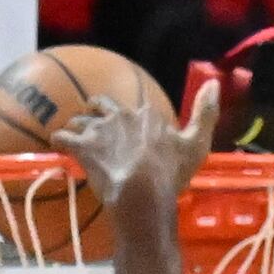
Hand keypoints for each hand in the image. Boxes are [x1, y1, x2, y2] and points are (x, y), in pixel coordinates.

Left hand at [63, 84, 216, 216]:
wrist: (143, 192)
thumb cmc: (171, 172)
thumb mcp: (196, 144)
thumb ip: (205, 113)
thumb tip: (216, 82)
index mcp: (147, 115)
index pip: (136, 109)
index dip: (131, 119)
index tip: (130, 129)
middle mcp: (121, 115)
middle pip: (102, 106)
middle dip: (96, 111)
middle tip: (93, 120)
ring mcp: (99, 130)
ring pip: (81, 121)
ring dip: (77, 126)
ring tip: (73, 134)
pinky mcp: (82, 147)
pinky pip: (63, 138)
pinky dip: (60, 140)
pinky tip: (57, 144)